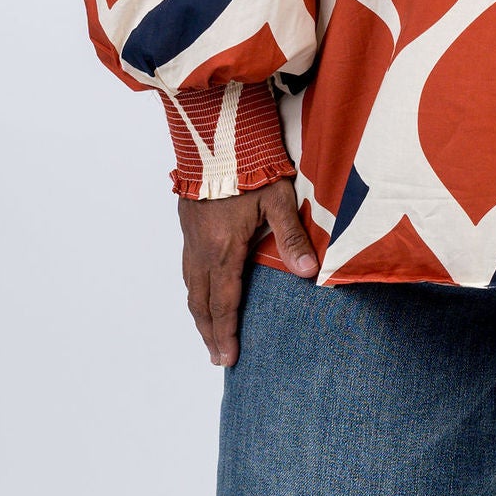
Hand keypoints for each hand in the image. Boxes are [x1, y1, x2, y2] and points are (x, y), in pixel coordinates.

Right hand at [176, 179, 317, 367]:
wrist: (214, 137)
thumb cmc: (250, 166)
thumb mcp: (279, 200)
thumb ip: (293, 237)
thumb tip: (308, 272)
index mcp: (223, 251)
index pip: (224, 304)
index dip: (226, 333)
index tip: (228, 358)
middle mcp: (202, 251)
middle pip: (201, 304)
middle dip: (210, 333)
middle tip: (218, 358)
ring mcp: (191, 239)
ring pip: (191, 287)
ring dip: (200, 315)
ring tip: (208, 333)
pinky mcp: (188, 226)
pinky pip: (187, 270)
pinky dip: (194, 291)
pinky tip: (201, 292)